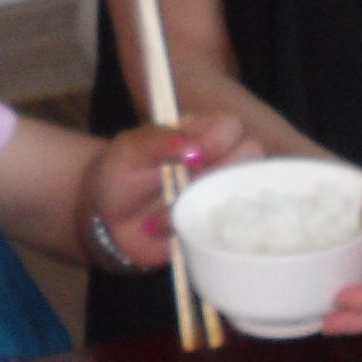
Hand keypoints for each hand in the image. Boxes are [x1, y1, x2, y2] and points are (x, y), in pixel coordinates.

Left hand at [79, 117, 253, 270]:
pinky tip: (177, 234)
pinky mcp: (222, 226)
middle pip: (252, 154)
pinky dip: (207, 233)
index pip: (230, 126)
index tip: (190, 158)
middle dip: (219, 173)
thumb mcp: (128, 152)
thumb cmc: (120, 177)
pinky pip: (238, 229)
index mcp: (202, 132)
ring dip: (207, 205)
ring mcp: (225, 194)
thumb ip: (156, 140)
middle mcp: (222, 160)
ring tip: (165, 218)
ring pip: (248, 191)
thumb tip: (188, 145)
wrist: (109, 223)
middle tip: (183, 190)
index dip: (217, 140)